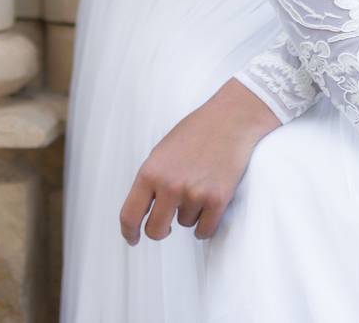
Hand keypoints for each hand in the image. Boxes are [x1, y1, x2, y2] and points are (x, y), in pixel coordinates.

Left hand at [119, 78, 280, 244]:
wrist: (230, 120)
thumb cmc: (195, 133)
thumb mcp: (161, 152)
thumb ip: (151, 180)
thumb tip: (142, 211)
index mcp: (150, 172)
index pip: (129, 215)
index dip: (128, 232)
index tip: (133, 239)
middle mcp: (169, 186)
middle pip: (156, 230)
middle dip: (160, 231)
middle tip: (167, 225)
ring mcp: (194, 194)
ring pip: (185, 224)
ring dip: (190, 213)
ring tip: (200, 186)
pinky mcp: (218, 200)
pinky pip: (205, 230)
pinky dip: (205, 225)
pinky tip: (208, 208)